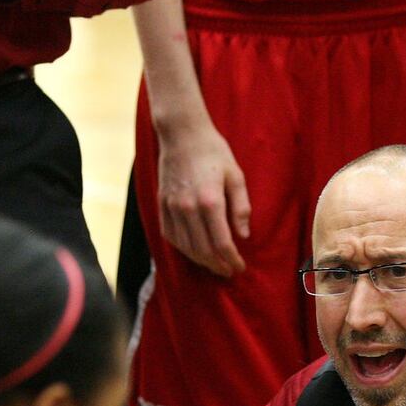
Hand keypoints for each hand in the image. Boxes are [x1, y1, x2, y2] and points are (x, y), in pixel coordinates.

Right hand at [155, 120, 250, 276]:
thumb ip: (241, 207)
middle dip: (218, 265)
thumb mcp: (236, 176)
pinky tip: (194, 251)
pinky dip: (183, 248)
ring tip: (214, 265)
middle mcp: (188, 208)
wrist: (182, 134)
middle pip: (203, 250)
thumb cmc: (213, 152)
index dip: (232, 260)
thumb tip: (243, 235)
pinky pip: (170, 236)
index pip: (222, 243)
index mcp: (210, 201)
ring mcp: (172, 207)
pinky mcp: (162, 205)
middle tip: (229, 271)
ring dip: (201, 261)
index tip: (240, 267)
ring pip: (185, 247)